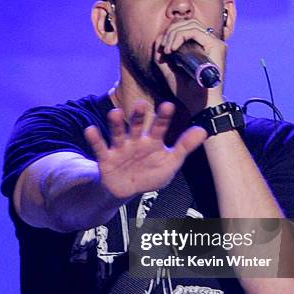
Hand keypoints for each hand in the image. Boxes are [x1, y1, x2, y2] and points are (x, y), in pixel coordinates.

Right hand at [84, 101, 206, 199]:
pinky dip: (95, 139)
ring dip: (116, 124)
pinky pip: (100, 148)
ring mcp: (120, 148)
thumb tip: (203, 131)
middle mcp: (136, 141)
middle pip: (137, 126)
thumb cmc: (149, 173)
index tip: (168, 106)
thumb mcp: (170, 162)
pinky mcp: (106, 158)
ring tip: (115, 113)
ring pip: (118, 133)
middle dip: (139, 116)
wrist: (127, 189)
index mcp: (153, 141)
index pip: (160, 127)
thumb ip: (185, 146)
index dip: (163, 117)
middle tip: (142, 104)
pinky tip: (90, 130)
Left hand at [154, 19, 226, 114]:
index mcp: (202, 48)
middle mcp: (210, 43)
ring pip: (191, 24)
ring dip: (173, 33)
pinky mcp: (217, 46)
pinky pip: (195, 31)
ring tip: (167, 50)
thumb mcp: (170, 73)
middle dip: (170, 31)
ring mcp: (215, 44)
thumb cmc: (189, 93)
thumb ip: (162, 58)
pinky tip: (172, 49)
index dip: (170, 33)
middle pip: (188, 22)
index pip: (186, 28)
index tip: (162, 50)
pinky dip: (180, 36)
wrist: (201, 106)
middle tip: (163, 49)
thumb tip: (158, 39)